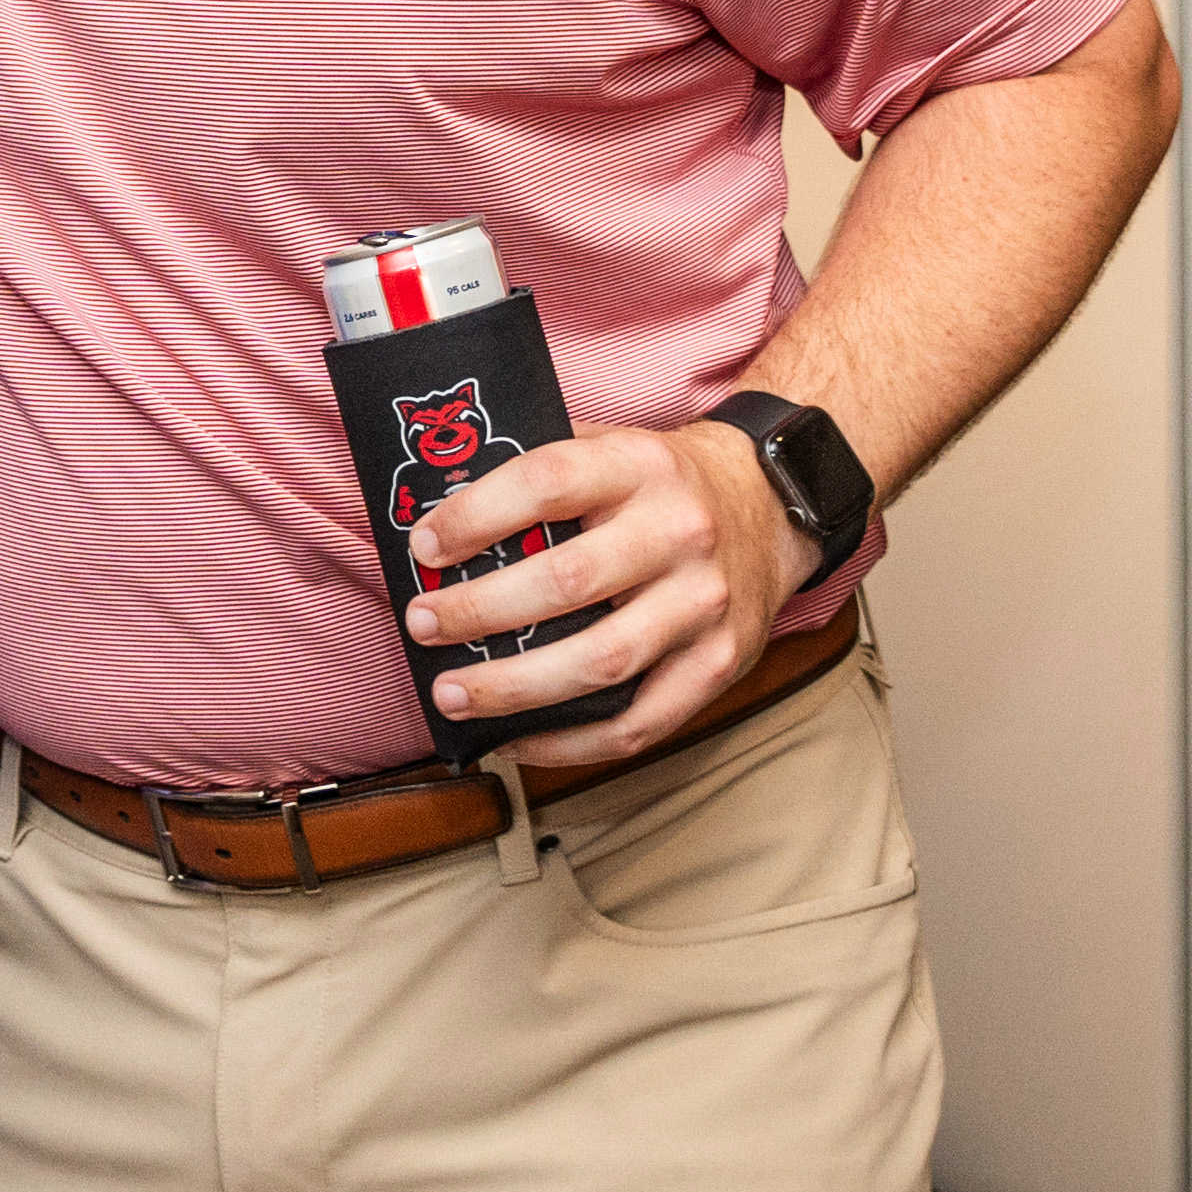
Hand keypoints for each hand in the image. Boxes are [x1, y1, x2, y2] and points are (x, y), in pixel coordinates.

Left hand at [400, 415, 814, 775]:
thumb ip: (542, 470)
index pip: (547, 481)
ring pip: (600, 661)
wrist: (769, 506)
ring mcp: (704, 604)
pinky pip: (637, 723)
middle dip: (479, 611)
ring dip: (514, 688)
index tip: (424, 547)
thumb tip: (435, 513)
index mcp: (641, 466)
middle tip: (422, 625)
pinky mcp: (720, 664)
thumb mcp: (614, 448)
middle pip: (567, 582)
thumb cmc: (662, 485)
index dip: (476, 516)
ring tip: (452, 694)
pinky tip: (514, 737)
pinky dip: (568, 742)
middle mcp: (680, 532)